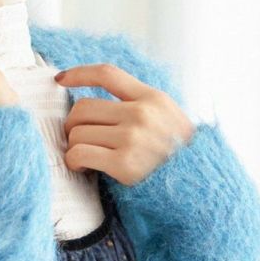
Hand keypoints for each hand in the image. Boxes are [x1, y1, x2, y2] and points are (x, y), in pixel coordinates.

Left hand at [54, 63, 195, 185]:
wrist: (198, 187)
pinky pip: (79, 154)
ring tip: (85, 157)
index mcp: (153, 99)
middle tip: (79, 138)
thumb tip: (101, 105)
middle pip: (83, 108)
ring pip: (77, 132)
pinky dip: (74, 161)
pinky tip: (82, 167)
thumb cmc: (179, 158)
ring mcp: (133, 138)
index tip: (61, 79)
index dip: (79, 73)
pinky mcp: (124, 164)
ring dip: (74, 146)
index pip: (107, 74)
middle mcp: (142, 114)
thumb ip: (142, 106)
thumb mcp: (170, 120)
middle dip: (73, 124)